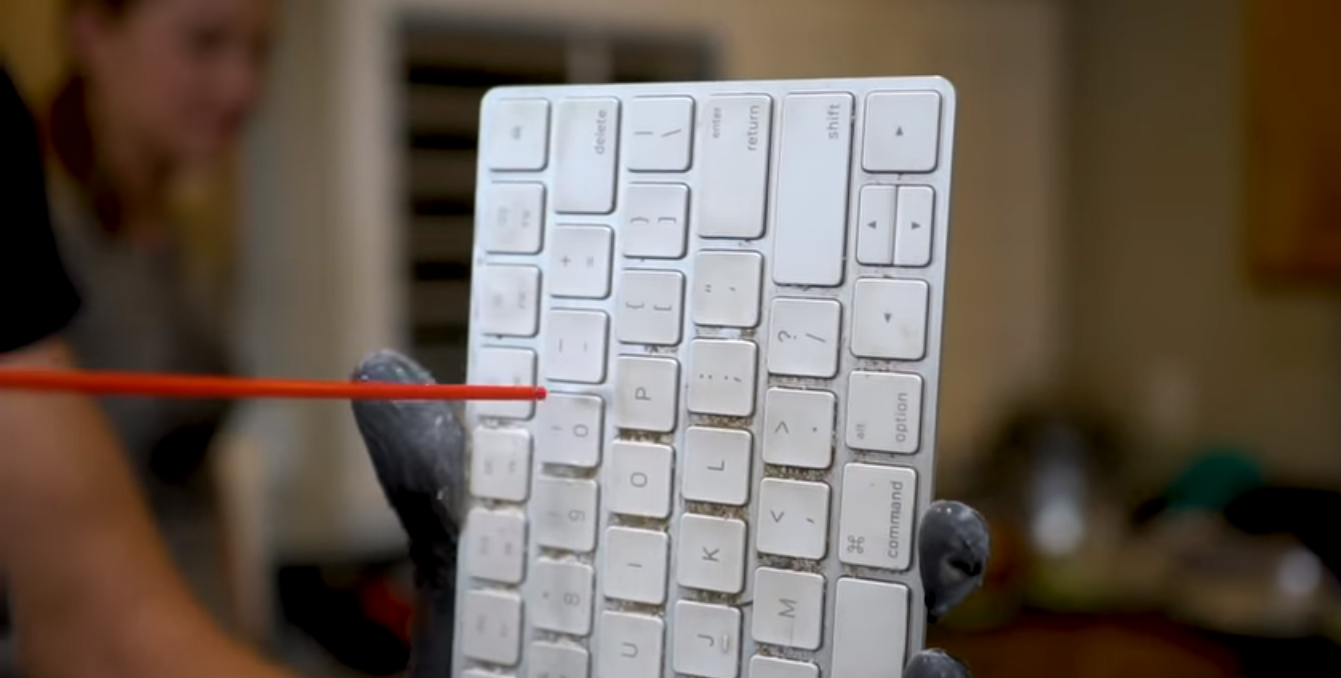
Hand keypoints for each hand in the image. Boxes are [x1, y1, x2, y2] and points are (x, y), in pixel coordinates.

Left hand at [350, 349, 990, 677]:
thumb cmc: (496, 670)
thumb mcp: (469, 575)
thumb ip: (442, 484)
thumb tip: (381, 369)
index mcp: (687, 547)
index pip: (762, 473)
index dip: (810, 424)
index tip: (838, 374)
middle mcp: (747, 607)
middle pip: (849, 544)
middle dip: (903, 511)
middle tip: (926, 489)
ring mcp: (778, 666)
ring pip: (882, 624)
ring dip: (926, 590)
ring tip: (943, 552)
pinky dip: (917, 677)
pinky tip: (919, 667)